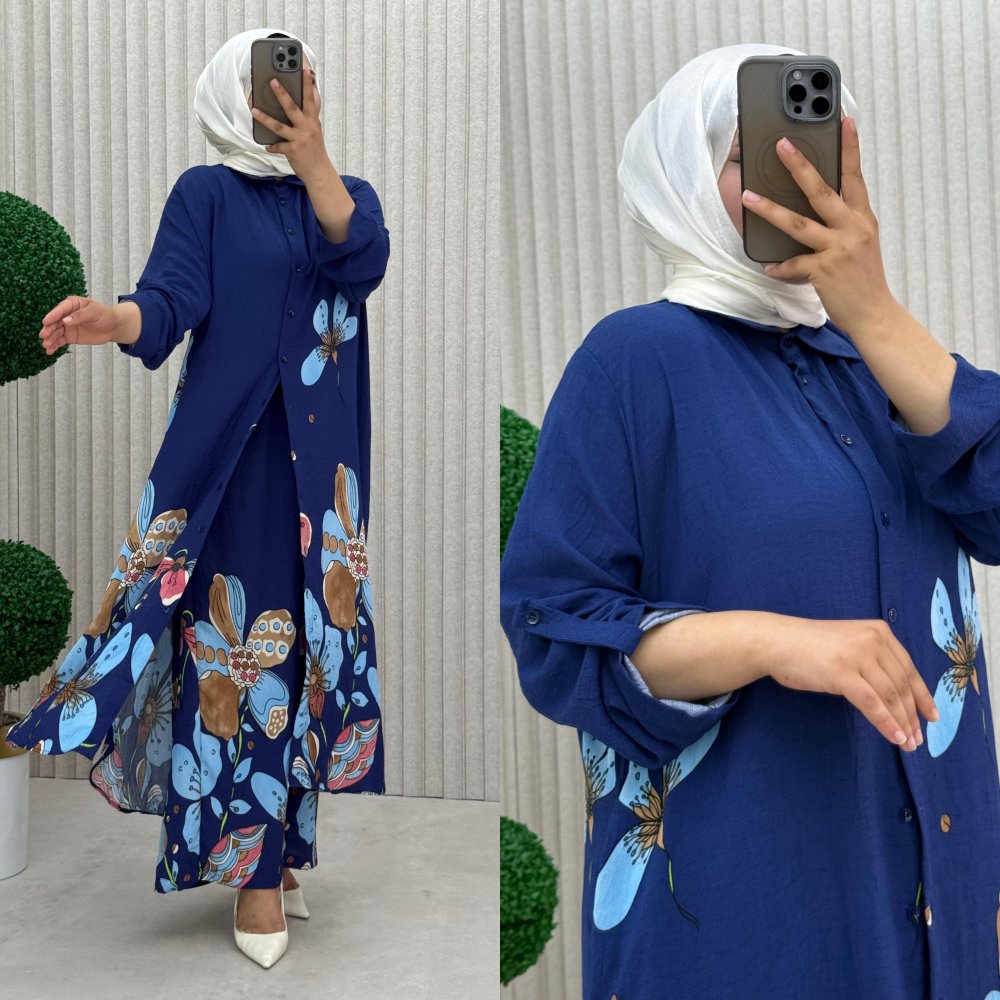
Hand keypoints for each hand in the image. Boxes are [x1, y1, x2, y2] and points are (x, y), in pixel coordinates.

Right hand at [39, 295, 118, 354]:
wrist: (113, 327)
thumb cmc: (104, 315)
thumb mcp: (94, 312)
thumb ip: (80, 316)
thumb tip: (65, 321)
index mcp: (72, 304)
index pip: (60, 309)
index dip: (52, 316)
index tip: (45, 322)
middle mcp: (66, 315)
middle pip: (55, 322)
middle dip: (48, 329)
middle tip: (43, 335)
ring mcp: (67, 326)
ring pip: (56, 332)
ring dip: (50, 339)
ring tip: (45, 345)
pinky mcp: (69, 336)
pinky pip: (60, 341)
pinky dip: (54, 346)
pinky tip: (49, 351)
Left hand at [250, 67, 330, 183]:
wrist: (319, 172)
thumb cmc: (315, 149)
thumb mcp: (315, 130)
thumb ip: (309, 115)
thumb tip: (305, 99)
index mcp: (313, 121)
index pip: (311, 99)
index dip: (309, 85)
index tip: (306, 71)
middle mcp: (307, 128)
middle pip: (293, 108)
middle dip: (282, 94)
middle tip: (273, 81)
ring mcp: (300, 139)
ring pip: (279, 126)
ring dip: (265, 118)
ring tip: (254, 110)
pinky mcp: (293, 151)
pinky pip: (278, 146)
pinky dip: (271, 146)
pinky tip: (266, 145)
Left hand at [740, 116, 897, 334]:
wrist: (875, 314)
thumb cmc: (863, 279)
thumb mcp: (862, 243)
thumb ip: (844, 223)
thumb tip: (820, 208)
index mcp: (862, 219)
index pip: (856, 176)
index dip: (850, 147)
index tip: (844, 120)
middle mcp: (852, 229)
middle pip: (823, 190)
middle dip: (800, 165)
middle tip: (782, 145)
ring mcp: (838, 249)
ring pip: (798, 223)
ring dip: (770, 209)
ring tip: (748, 196)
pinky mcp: (823, 271)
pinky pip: (792, 265)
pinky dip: (779, 266)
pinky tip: (769, 266)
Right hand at [764, 614, 938, 750]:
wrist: (776, 641)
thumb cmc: (809, 647)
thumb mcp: (849, 645)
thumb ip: (872, 660)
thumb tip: (896, 694)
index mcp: (878, 631)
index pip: (908, 668)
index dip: (922, 696)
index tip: (932, 717)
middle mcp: (873, 640)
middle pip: (901, 684)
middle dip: (913, 715)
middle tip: (919, 739)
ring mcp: (857, 655)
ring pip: (890, 696)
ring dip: (902, 723)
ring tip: (908, 743)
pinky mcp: (842, 673)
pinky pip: (872, 703)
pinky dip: (886, 723)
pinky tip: (894, 737)